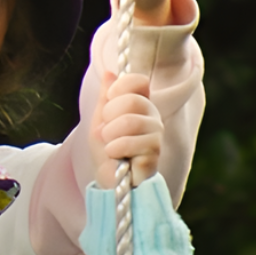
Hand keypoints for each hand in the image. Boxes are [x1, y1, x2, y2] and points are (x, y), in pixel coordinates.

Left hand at [91, 72, 162, 189]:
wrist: (109, 182)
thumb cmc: (106, 152)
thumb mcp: (99, 121)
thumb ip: (105, 98)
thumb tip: (109, 73)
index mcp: (141, 105)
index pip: (139, 81)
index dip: (121, 87)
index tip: (109, 100)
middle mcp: (152, 117)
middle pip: (133, 101)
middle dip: (110, 115)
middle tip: (106, 131)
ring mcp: (156, 136)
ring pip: (131, 121)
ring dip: (110, 135)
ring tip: (109, 146)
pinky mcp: (154, 155)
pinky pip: (133, 143)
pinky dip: (116, 149)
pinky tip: (115, 156)